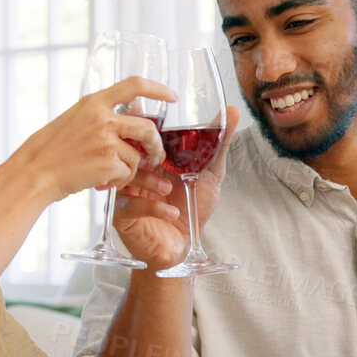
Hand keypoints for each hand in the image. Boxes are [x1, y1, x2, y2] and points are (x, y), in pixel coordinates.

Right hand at [6, 76, 175, 201]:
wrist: (34, 173)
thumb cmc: (50, 150)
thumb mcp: (73, 120)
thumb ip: (99, 116)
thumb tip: (128, 113)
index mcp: (94, 102)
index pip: (134, 85)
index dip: (158, 89)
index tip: (172, 96)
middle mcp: (102, 118)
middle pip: (148, 127)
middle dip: (156, 145)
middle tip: (155, 156)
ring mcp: (106, 140)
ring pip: (138, 156)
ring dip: (130, 170)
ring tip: (111, 175)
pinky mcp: (109, 163)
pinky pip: (128, 173)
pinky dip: (118, 181)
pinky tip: (101, 181)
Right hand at [112, 106, 239, 271]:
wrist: (184, 246)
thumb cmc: (193, 208)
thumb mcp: (211, 173)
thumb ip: (220, 142)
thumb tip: (233, 110)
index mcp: (152, 157)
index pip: (140, 131)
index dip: (141, 120)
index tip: (144, 110)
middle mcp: (136, 170)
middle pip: (127, 149)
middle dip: (143, 149)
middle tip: (158, 156)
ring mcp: (126, 191)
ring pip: (126, 175)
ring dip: (150, 181)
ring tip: (170, 188)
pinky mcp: (122, 215)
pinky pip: (130, 203)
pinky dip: (153, 206)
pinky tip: (172, 212)